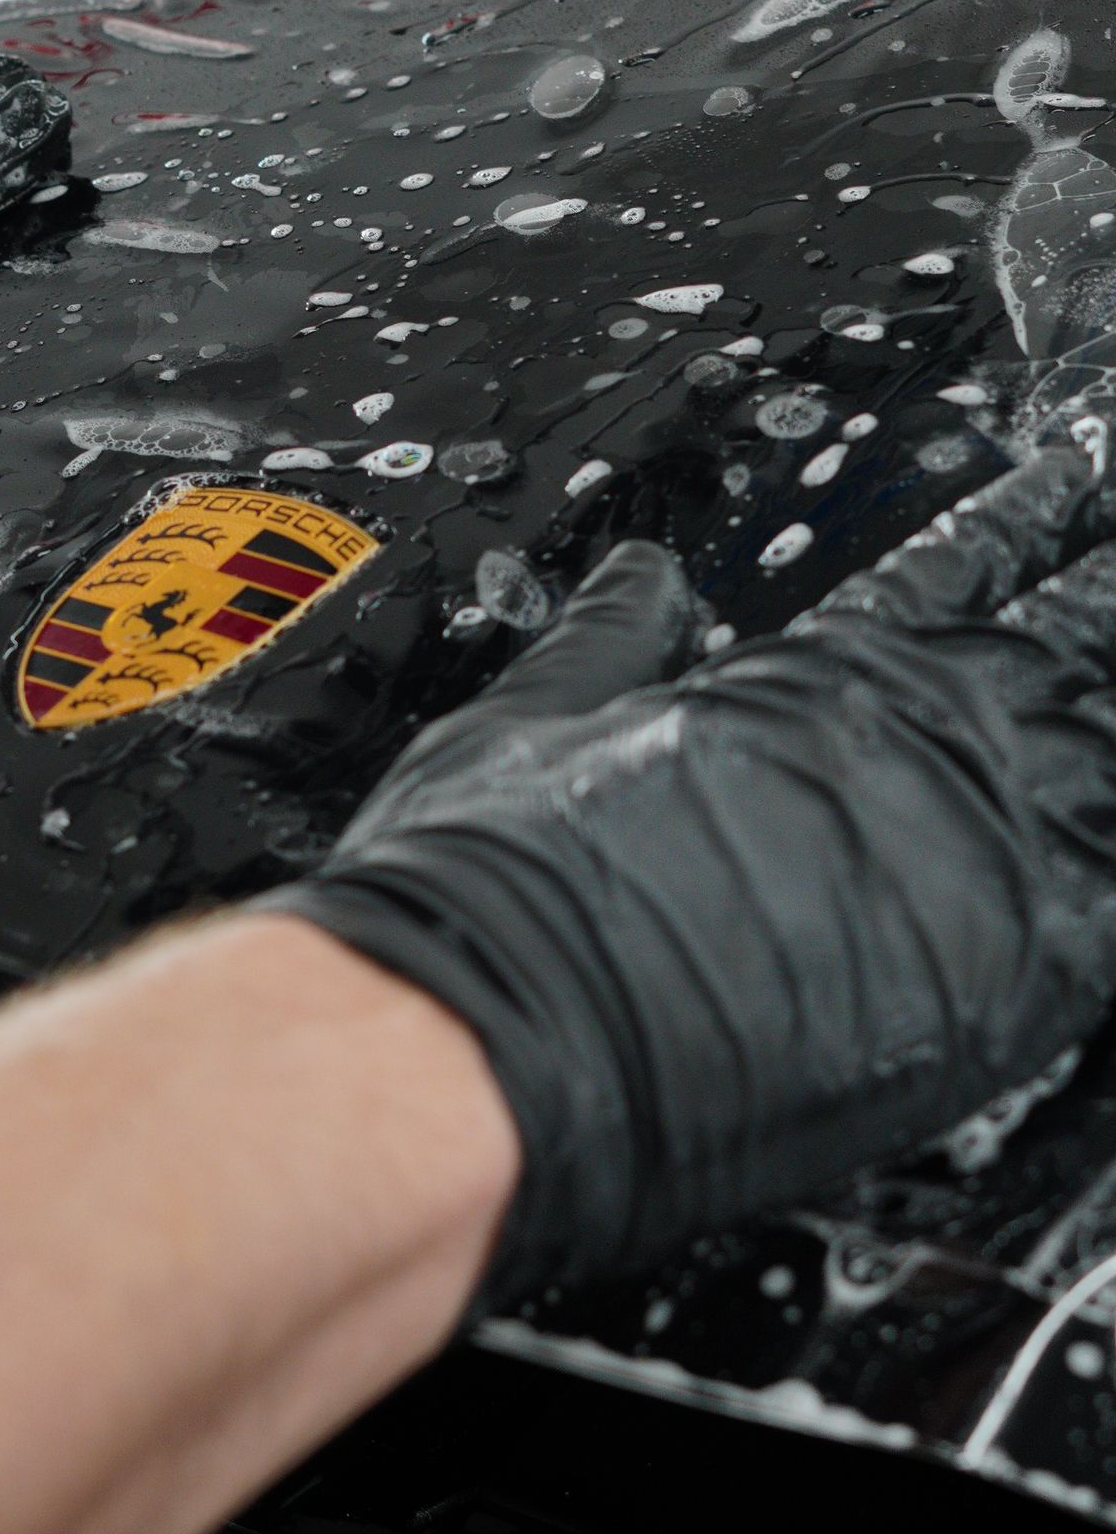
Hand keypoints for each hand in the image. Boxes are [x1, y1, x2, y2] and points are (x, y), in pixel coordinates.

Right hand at [265, 436, 1115, 1308]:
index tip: (1077, 490)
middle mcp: (898, 754)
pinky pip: (1112, 908)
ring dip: (1111, 721)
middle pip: (1066, 659)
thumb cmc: (483, 897)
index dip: (1023, 529)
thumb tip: (644, 577)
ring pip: (1105, 762)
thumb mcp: (533, 719)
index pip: (949, 573)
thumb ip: (612, 642)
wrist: (482, 1043)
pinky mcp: (998, 996)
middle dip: (1104, 616)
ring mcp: (960, 870)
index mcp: (798, 684)